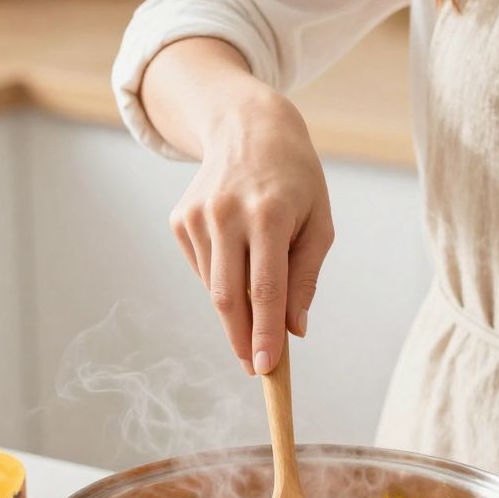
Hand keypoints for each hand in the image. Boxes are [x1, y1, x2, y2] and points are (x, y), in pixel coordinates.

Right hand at [169, 90, 332, 374]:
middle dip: (242, 338)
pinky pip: (202, 271)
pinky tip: (237, 257)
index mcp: (270, 213)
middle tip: (256, 366)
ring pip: (213, 288)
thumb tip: (294, 331)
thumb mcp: (318, 223)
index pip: (265, 288)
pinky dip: (221, 280)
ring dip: (235, 310)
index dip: (264, 333)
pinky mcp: (180, 220)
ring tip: (257, 298)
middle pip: (229, 296)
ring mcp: (198, 216)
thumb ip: (306, 278)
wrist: (249, 128)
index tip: (265, 369)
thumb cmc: (296, 182)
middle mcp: (228, 213)